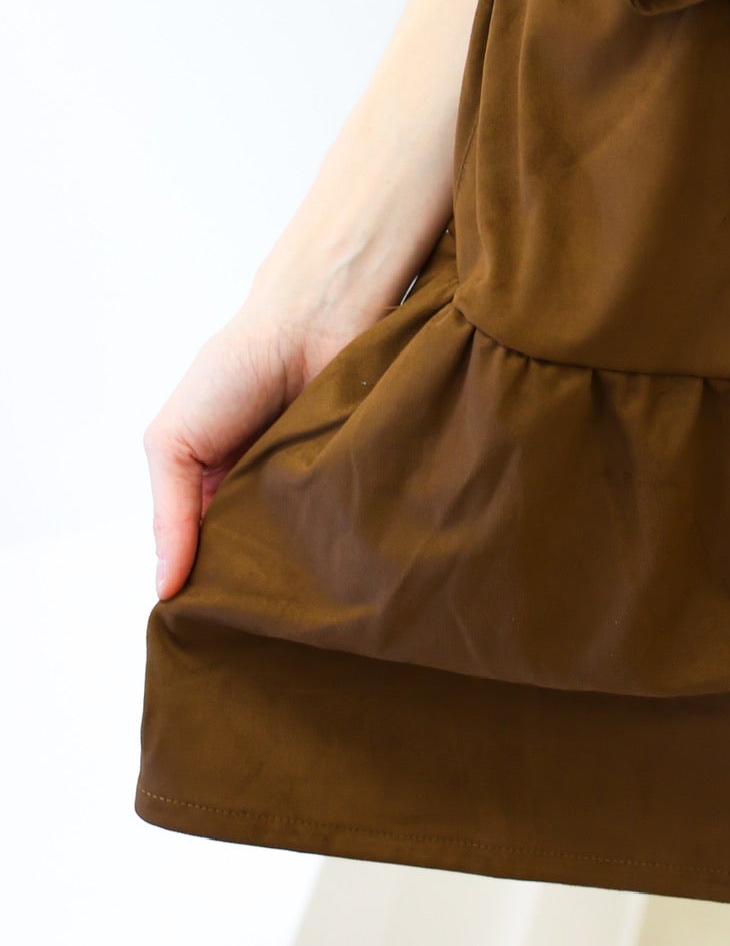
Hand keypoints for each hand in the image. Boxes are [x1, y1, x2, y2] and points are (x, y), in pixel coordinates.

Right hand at [142, 305, 351, 599]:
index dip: (204, 587)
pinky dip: (331, 542)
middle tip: (253, 618)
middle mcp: (261, 494)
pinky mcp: (348, 484)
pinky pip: (340, 530)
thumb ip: (169, 516)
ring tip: (291, 596)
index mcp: (214, 486)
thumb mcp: (174, 442)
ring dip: (292, 567)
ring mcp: (307, 492)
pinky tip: (329, 566)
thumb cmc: (236, 370)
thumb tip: (164, 590)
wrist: (312, 321)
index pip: (205, 556)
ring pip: (297, 554)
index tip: (207, 625)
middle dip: (250, 585)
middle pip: (253, 561)